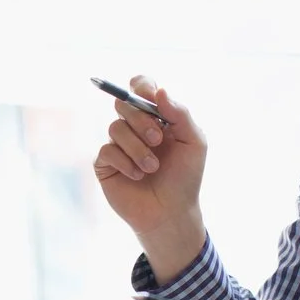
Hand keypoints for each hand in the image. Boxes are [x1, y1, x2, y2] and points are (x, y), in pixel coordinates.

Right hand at [90, 77, 211, 280]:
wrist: (171, 212)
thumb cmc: (185, 177)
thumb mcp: (193, 143)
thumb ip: (180, 114)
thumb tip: (160, 91)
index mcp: (156, 116)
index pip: (140, 86)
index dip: (141, 87)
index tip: (149, 98)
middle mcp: (134, 126)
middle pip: (123, 103)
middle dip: (142, 121)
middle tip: (158, 139)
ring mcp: (118, 144)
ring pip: (116, 128)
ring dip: (138, 149)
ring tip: (152, 168)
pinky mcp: (105, 163)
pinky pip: (107, 150)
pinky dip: (126, 163)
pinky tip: (138, 176)